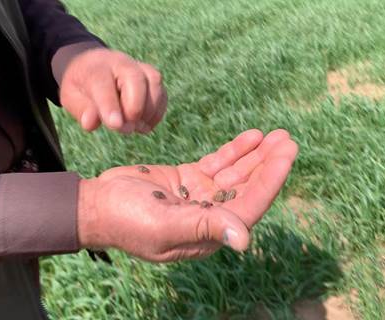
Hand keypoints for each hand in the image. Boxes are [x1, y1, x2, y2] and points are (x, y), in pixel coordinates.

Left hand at [59, 48, 166, 133]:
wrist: (95, 65)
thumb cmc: (83, 85)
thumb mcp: (71, 96)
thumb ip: (81, 109)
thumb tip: (90, 123)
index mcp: (97, 68)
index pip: (104, 85)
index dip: (110, 106)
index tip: (116, 126)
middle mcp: (122, 63)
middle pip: (136, 79)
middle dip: (135, 107)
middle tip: (126, 129)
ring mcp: (140, 68)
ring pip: (154, 83)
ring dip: (149, 111)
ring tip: (137, 128)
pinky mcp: (152, 79)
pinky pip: (162, 93)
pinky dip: (157, 113)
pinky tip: (145, 125)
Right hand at [77, 129, 297, 261]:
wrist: (97, 204)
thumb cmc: (125, 219)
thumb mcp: (163, 224)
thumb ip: (203, 228)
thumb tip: (245, 240)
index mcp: (208, 233)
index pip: (249, 205)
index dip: (270, 180)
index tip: (286, 154)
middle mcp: (209, 216)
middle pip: (248, 188)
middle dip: (269, 164)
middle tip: (287, 139)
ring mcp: (199, 196)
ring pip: (235, 174)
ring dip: (256, 155)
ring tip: (276, 134)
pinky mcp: (188, 179)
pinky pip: (218, 164)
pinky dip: (234, 151)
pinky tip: (251, 136)